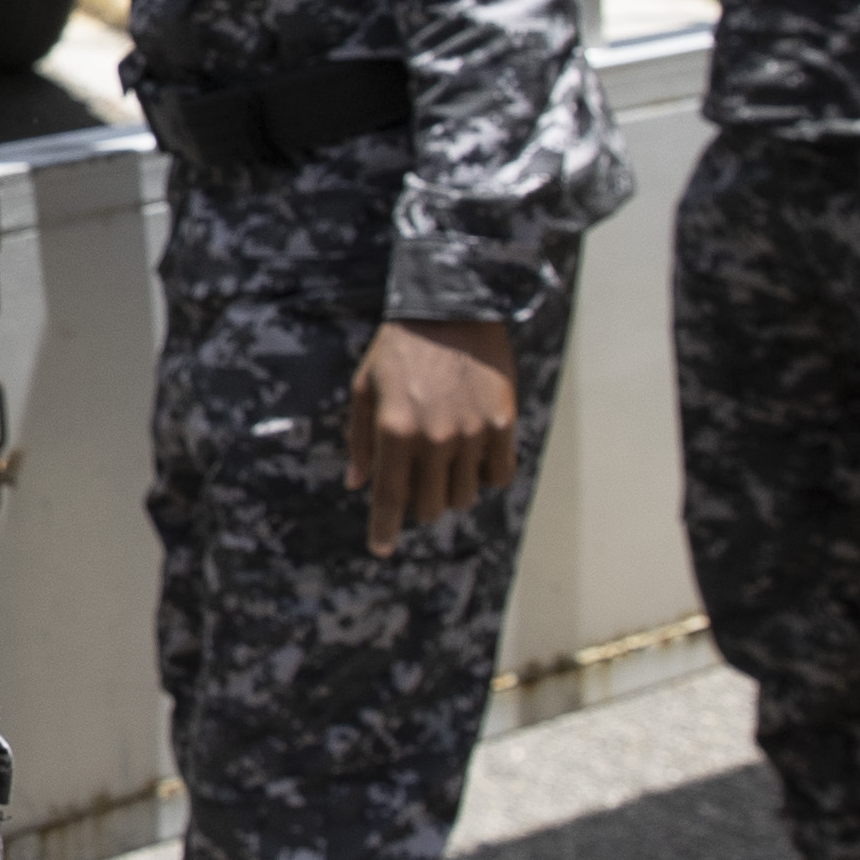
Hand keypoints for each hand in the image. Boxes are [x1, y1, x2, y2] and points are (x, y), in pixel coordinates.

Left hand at [343, 314, 523, 555]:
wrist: (452, 309)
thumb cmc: (399, 348)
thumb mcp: (365, 388)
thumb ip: (361, 440)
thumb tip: (357, 483)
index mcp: (394, 429)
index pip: (389, 497)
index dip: (384, 529)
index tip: (380, 549)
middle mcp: (434, 437)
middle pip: (430, 505)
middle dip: (420, 501)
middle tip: (418, 479)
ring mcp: (471, 432)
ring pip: (464, 495)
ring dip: (452, 488)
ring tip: (445, 458)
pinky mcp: (503, 423)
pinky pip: (499, 474)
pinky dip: (486, 475)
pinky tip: (475, 455)